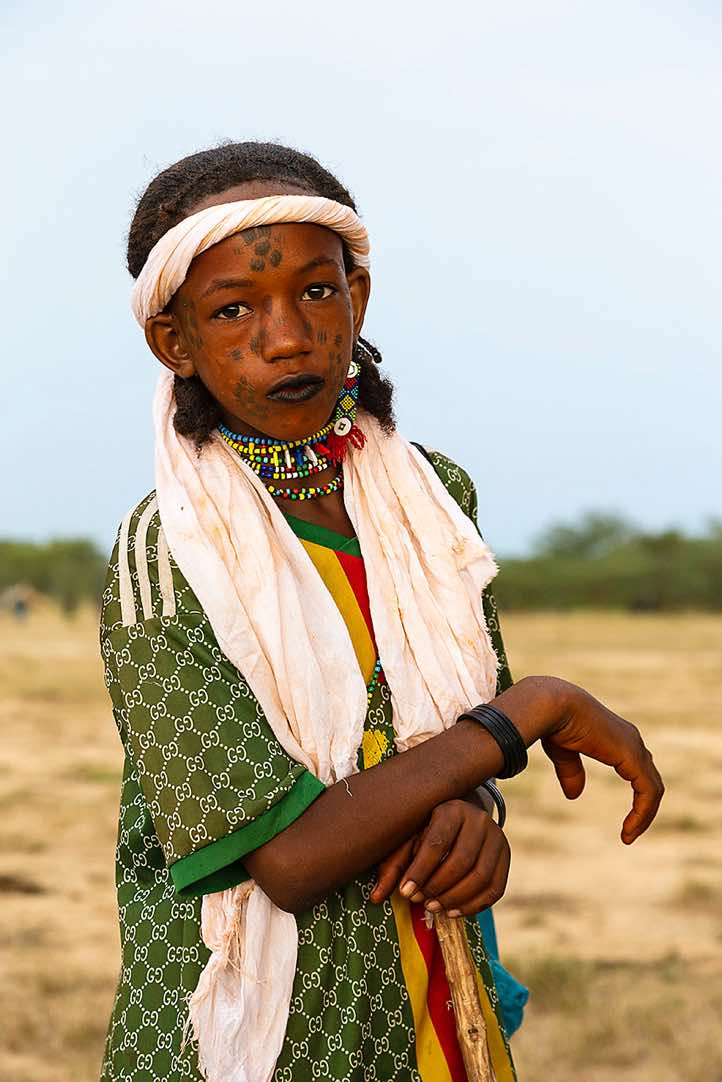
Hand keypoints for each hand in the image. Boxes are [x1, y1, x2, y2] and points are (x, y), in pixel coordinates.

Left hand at [370, 799, 509, 916]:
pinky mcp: (506, 856)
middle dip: (438, 887)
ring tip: (434, 907)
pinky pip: (494, 888)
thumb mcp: (409, 838)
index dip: (420, 871)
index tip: (405, 893)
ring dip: (455, 899)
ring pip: (480, 877)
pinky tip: (453, 911)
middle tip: (420, 901)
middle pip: (461, 861)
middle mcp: (478, 819)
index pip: (436, 843)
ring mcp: (496, 837)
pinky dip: (474, 905)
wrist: (460, 818)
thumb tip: (376, 897)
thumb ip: (394, 865)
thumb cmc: (427, 829)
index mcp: (451, 809)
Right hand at [540, 681, 664, 843]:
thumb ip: (572, 772)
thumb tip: (574, 795)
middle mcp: (631, 740)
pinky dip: (642, 813)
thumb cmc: (553, 722)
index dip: (636, 796)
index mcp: (617, 737)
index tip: (625, 820)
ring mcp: (634, 747)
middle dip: (644, 807)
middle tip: (631, 831)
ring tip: (629, 836)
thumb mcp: (563, 752)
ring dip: (644, 815)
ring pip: (653, 788)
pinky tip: (628, 830)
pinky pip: (648, 792)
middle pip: (650, 780)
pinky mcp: (632, 757)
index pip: (638, 770)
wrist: (552, 706)